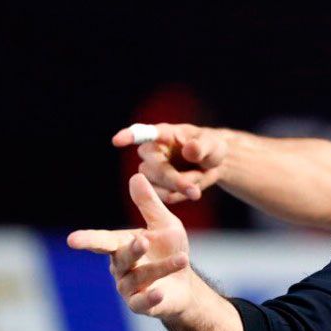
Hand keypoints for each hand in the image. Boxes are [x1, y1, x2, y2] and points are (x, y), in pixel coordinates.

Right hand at [68, 173, 198, 320]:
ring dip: (160, 268)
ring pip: (139, 278)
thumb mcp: (164, 224)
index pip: (102, 241)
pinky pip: (142, 303)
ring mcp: (130, 288)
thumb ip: (149, 204)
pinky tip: (161, 292)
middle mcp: (121, 268)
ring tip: (182, 258)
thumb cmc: (169, 250)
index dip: (87, 240)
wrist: (184, 284)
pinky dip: (151, 298)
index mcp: (121, 246)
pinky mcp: (143, 305)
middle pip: (122, 258)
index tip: (72, 240)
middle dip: (131, 250)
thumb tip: (136, 175)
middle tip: (141, 240)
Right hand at [112, 123, 227, 202]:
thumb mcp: (212, 145)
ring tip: (199, 177)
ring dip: (181, 188)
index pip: (143, 133)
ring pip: (155, 186)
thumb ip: (202, 147)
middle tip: (196, 191)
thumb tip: (189, 149)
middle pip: (153, 169)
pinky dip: (180, 196)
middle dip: (176, 181)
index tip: (118, 140)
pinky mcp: (153, 187)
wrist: (212, 165)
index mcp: (163, 134)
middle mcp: (151, 151)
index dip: (129, 136)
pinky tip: (191, 187)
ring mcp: (149, 170)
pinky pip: (162, 197)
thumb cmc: (210, 148)